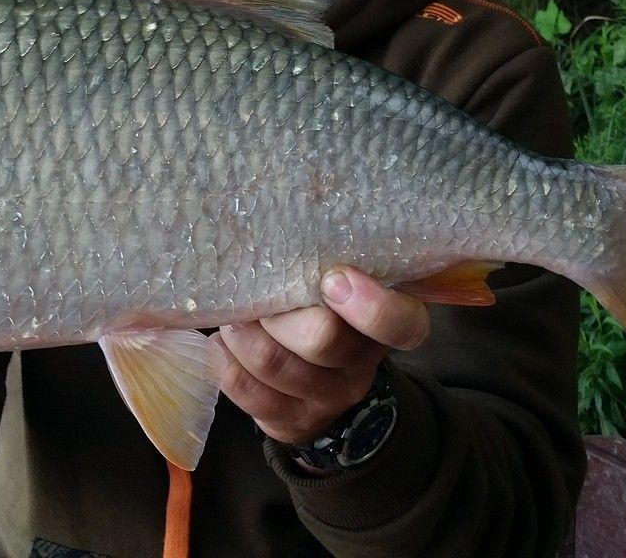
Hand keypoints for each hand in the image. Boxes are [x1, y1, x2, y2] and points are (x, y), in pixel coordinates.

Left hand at [218, 267, 428, 444]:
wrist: (320, 381)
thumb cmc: (325, 305)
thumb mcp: (346, 279)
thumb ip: (329, 254)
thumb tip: (292, 205)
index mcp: (390, 323)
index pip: (401, 324)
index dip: (370, 306)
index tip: (332, 279)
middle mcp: (362, 365)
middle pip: (321, 339)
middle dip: (276, 309)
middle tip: (257, 288)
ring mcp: (328, 398)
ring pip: (273, 361)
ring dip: (241, 329)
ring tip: (235, 313)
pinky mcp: (289, 421)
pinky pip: (243, 386)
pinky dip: (224, 356)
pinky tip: (225, 342)